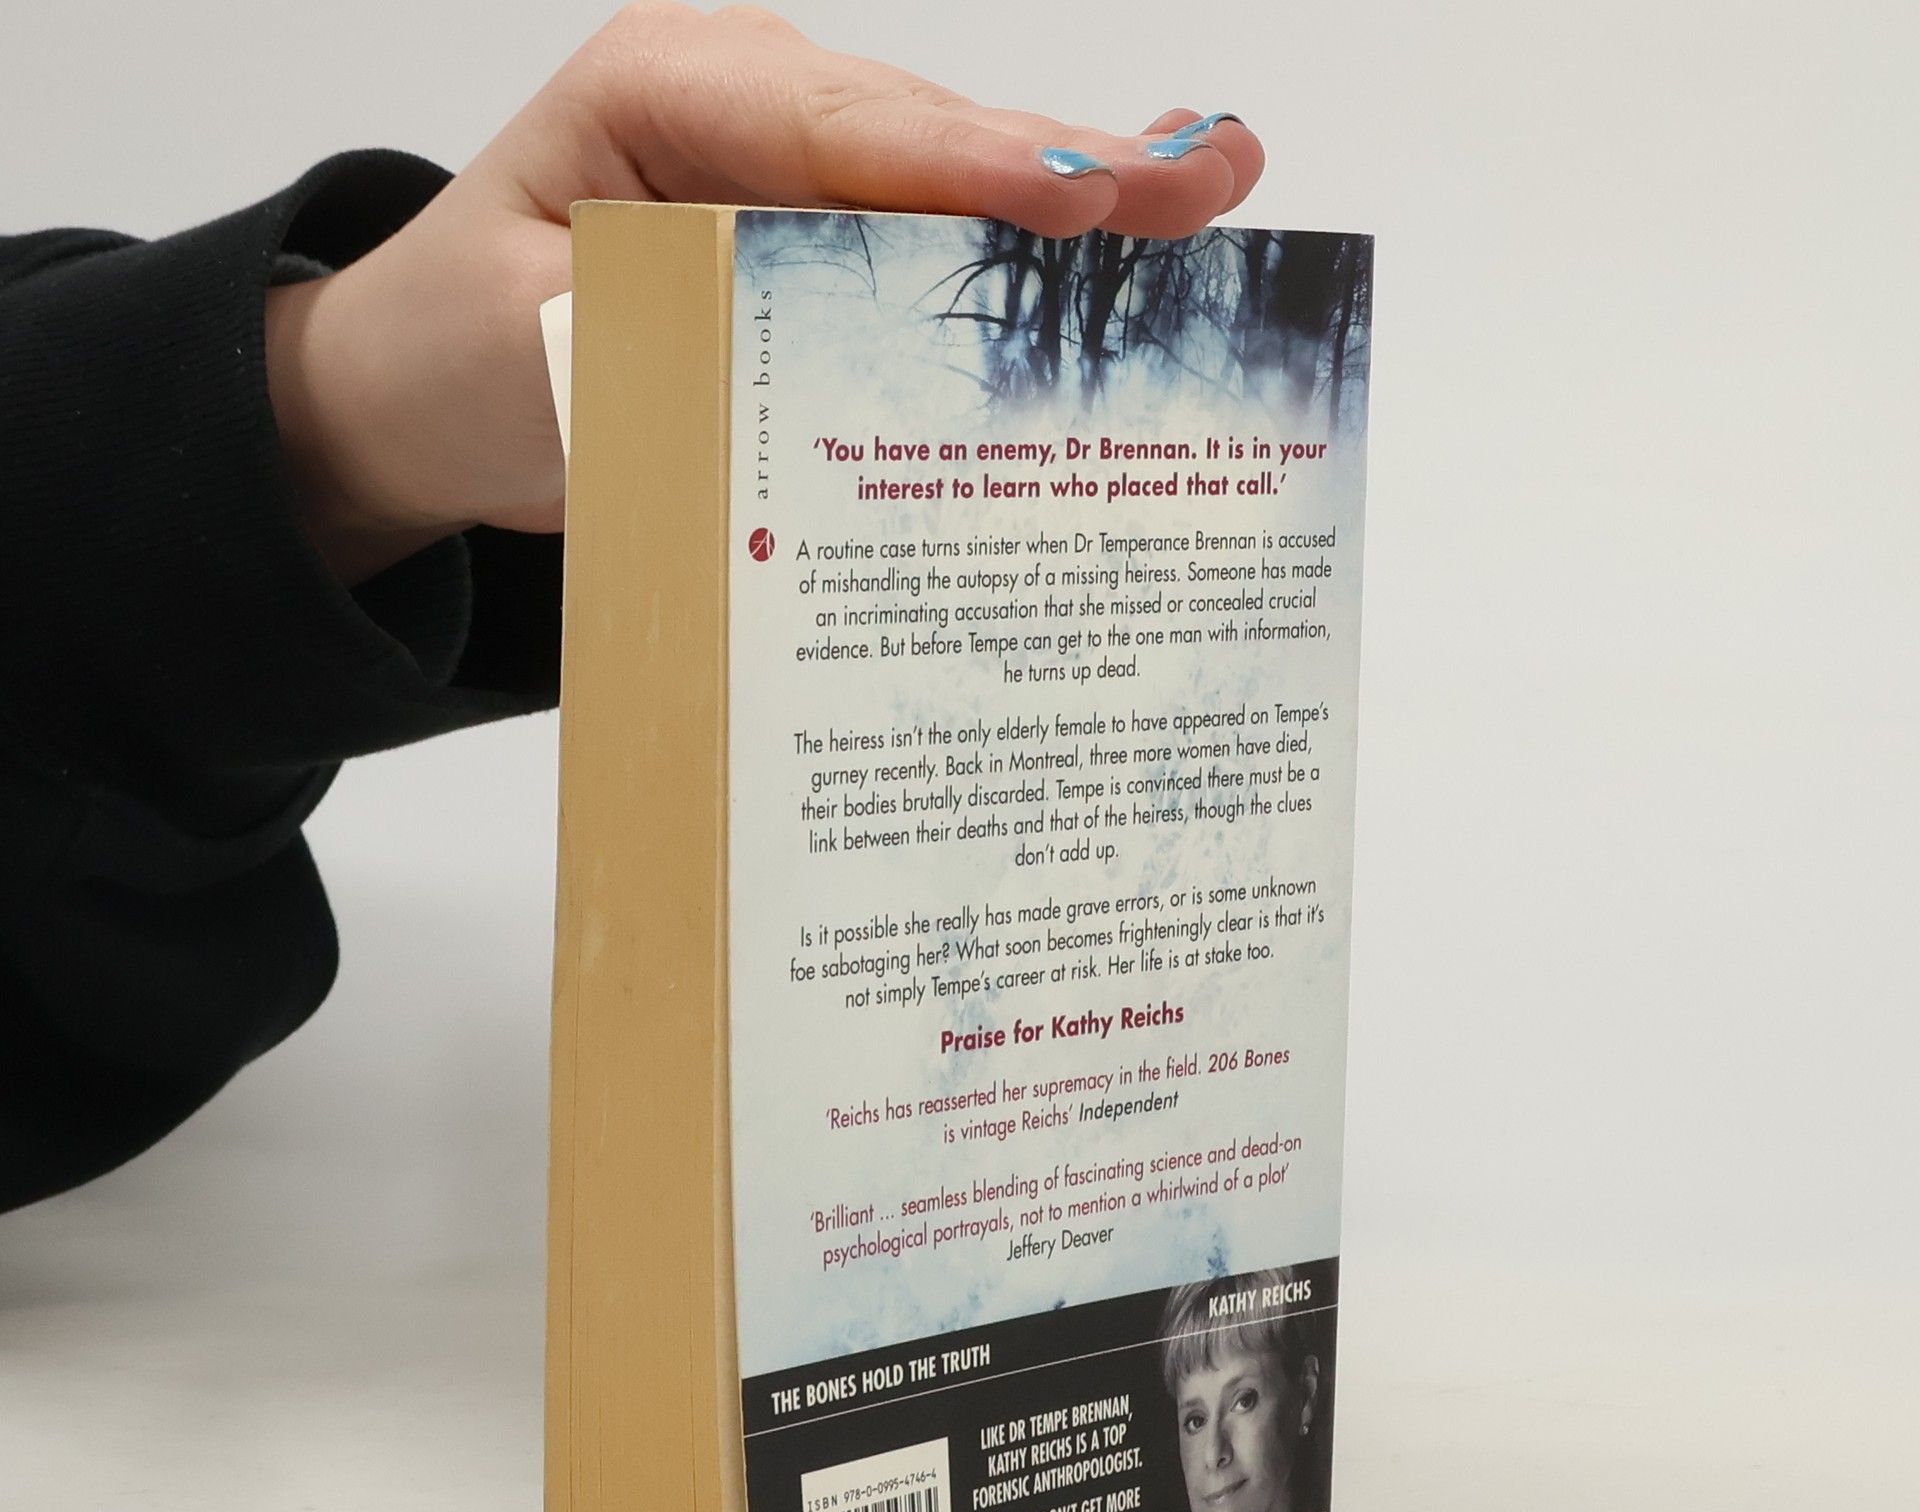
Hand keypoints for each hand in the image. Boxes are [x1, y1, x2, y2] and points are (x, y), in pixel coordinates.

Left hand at [265, 3, 1263, 583]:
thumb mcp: (532, 356)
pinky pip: (930, 233)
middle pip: (923, 137)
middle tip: (1211, 173)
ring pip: (948, 177)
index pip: (834, 131)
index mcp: (659, 97)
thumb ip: (661, 345)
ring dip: (1082, 193)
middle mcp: (742, 110)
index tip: (1077, 195)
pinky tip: (1135, 230)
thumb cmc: (460, 356)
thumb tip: (795, 367)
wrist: (428, 388)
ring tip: (1217, 185)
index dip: (964, 168)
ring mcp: (789, 167)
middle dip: (1068, 165)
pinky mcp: (815, 232)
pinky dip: (1027, 246)